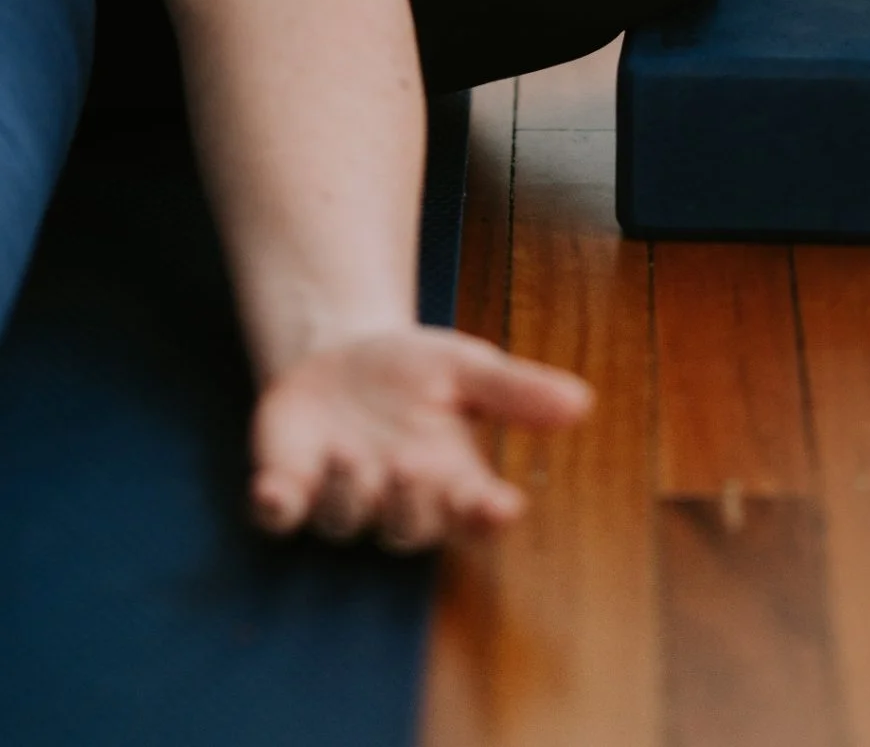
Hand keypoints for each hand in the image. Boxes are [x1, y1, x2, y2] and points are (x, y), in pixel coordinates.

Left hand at [249, 324, 592, 552]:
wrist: (336, 350)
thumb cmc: (411, 368)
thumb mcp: (466, 367)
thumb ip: (516, 390)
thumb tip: (582, 402)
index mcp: (448, 478)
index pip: (475, 515)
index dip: (487, 518)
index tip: (503, 505)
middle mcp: (395, 499)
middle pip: (408, 531)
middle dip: (411, 506)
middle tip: (411, 465)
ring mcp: (338, 497)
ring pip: (345, 522)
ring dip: (349, 495)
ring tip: (350, 455)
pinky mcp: (287, 488)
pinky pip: (280, 518)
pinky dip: (276, 508)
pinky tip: (274, 491)